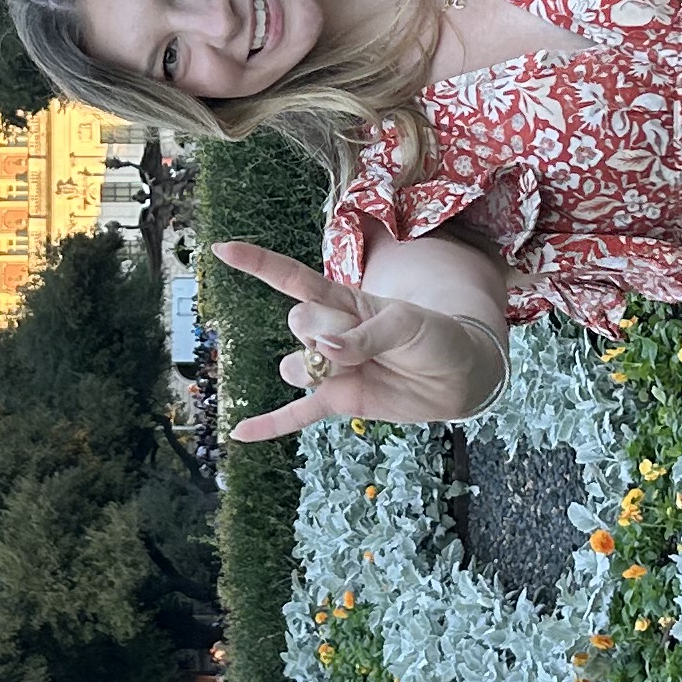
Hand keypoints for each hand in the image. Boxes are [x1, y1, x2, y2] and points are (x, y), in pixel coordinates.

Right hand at [211, 239, 504, 440]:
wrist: (459, 375)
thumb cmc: (436, 335)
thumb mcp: (408, 323)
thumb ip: (365, 335)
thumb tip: (325, 353)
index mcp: (344, 302)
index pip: (292, 279)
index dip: (258, 263)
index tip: (222, 249)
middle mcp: (330, 332)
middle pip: (296, 324)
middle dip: (322, 331)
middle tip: (364, 340)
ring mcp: (332, 368)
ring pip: (292, 367)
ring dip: (311, 370)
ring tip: (353, 369)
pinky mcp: (340, 400)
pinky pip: (298, 414)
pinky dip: (270, 424)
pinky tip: (241, 433)